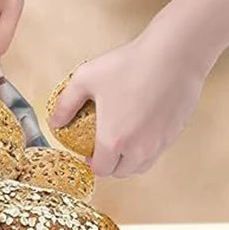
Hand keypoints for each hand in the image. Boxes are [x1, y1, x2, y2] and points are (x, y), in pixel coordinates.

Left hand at [49, 28, 212, 177]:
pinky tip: (142, 128)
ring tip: (124, 141)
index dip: (92, 164)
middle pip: (121, 172)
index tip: (89, 154)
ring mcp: (158, 145)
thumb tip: (55, 121)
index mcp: (113, 140)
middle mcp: (137, 150)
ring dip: (129, 160)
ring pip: (140, 166)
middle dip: (110, 164)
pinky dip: (146, 149)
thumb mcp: (86, 78)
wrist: (174, 56)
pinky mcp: (173, 136)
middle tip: (105, 148)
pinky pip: (156, 153)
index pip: (101, 170)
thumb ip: (66, 103)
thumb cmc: (130, 65)